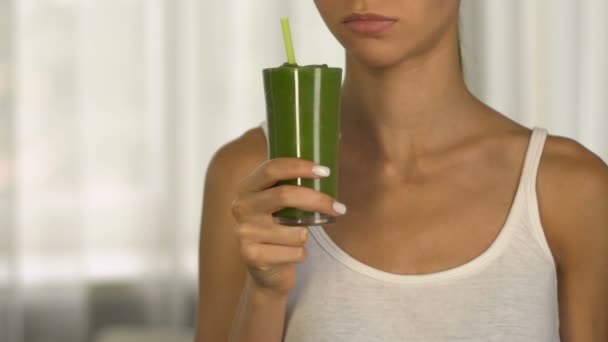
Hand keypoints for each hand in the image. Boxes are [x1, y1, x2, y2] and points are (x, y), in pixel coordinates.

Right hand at [230, 158, 345, 297]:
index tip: (325, 171)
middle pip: (285, 195)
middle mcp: (241, 207)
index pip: (272, 168)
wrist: (266, 272)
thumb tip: (334, 142)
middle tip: (340, 207)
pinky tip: (290, 255)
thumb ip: (294, 181)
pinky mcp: (253, 256)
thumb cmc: (279, 230)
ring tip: (299, 239)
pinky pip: (295, 252)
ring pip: (296, 230)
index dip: (300, 166)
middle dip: (318, 200)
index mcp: (247, 187)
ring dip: (306, 236)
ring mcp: (244, 232)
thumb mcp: (280, 203)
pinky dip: (301, 254)